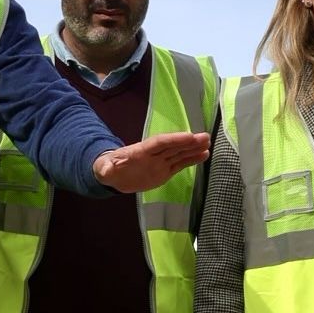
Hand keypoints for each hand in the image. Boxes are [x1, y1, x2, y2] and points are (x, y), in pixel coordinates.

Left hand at [92, 131, 210, 193]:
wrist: (114, 175)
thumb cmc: (108, 169)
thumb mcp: (105, 170)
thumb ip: (107, 168)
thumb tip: (107, 168)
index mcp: (141, 151)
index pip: (160, 143)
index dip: (174, 140)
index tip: (188, 137)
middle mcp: (154, 154)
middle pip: (173, 146)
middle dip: (188, 142)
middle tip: (205, 137)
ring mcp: (160, 161)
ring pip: (179, 154)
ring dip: (193, 149)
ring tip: (208, 143)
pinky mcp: (165, 170)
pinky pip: (180, 164)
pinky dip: (192, 160)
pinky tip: (204, 155)